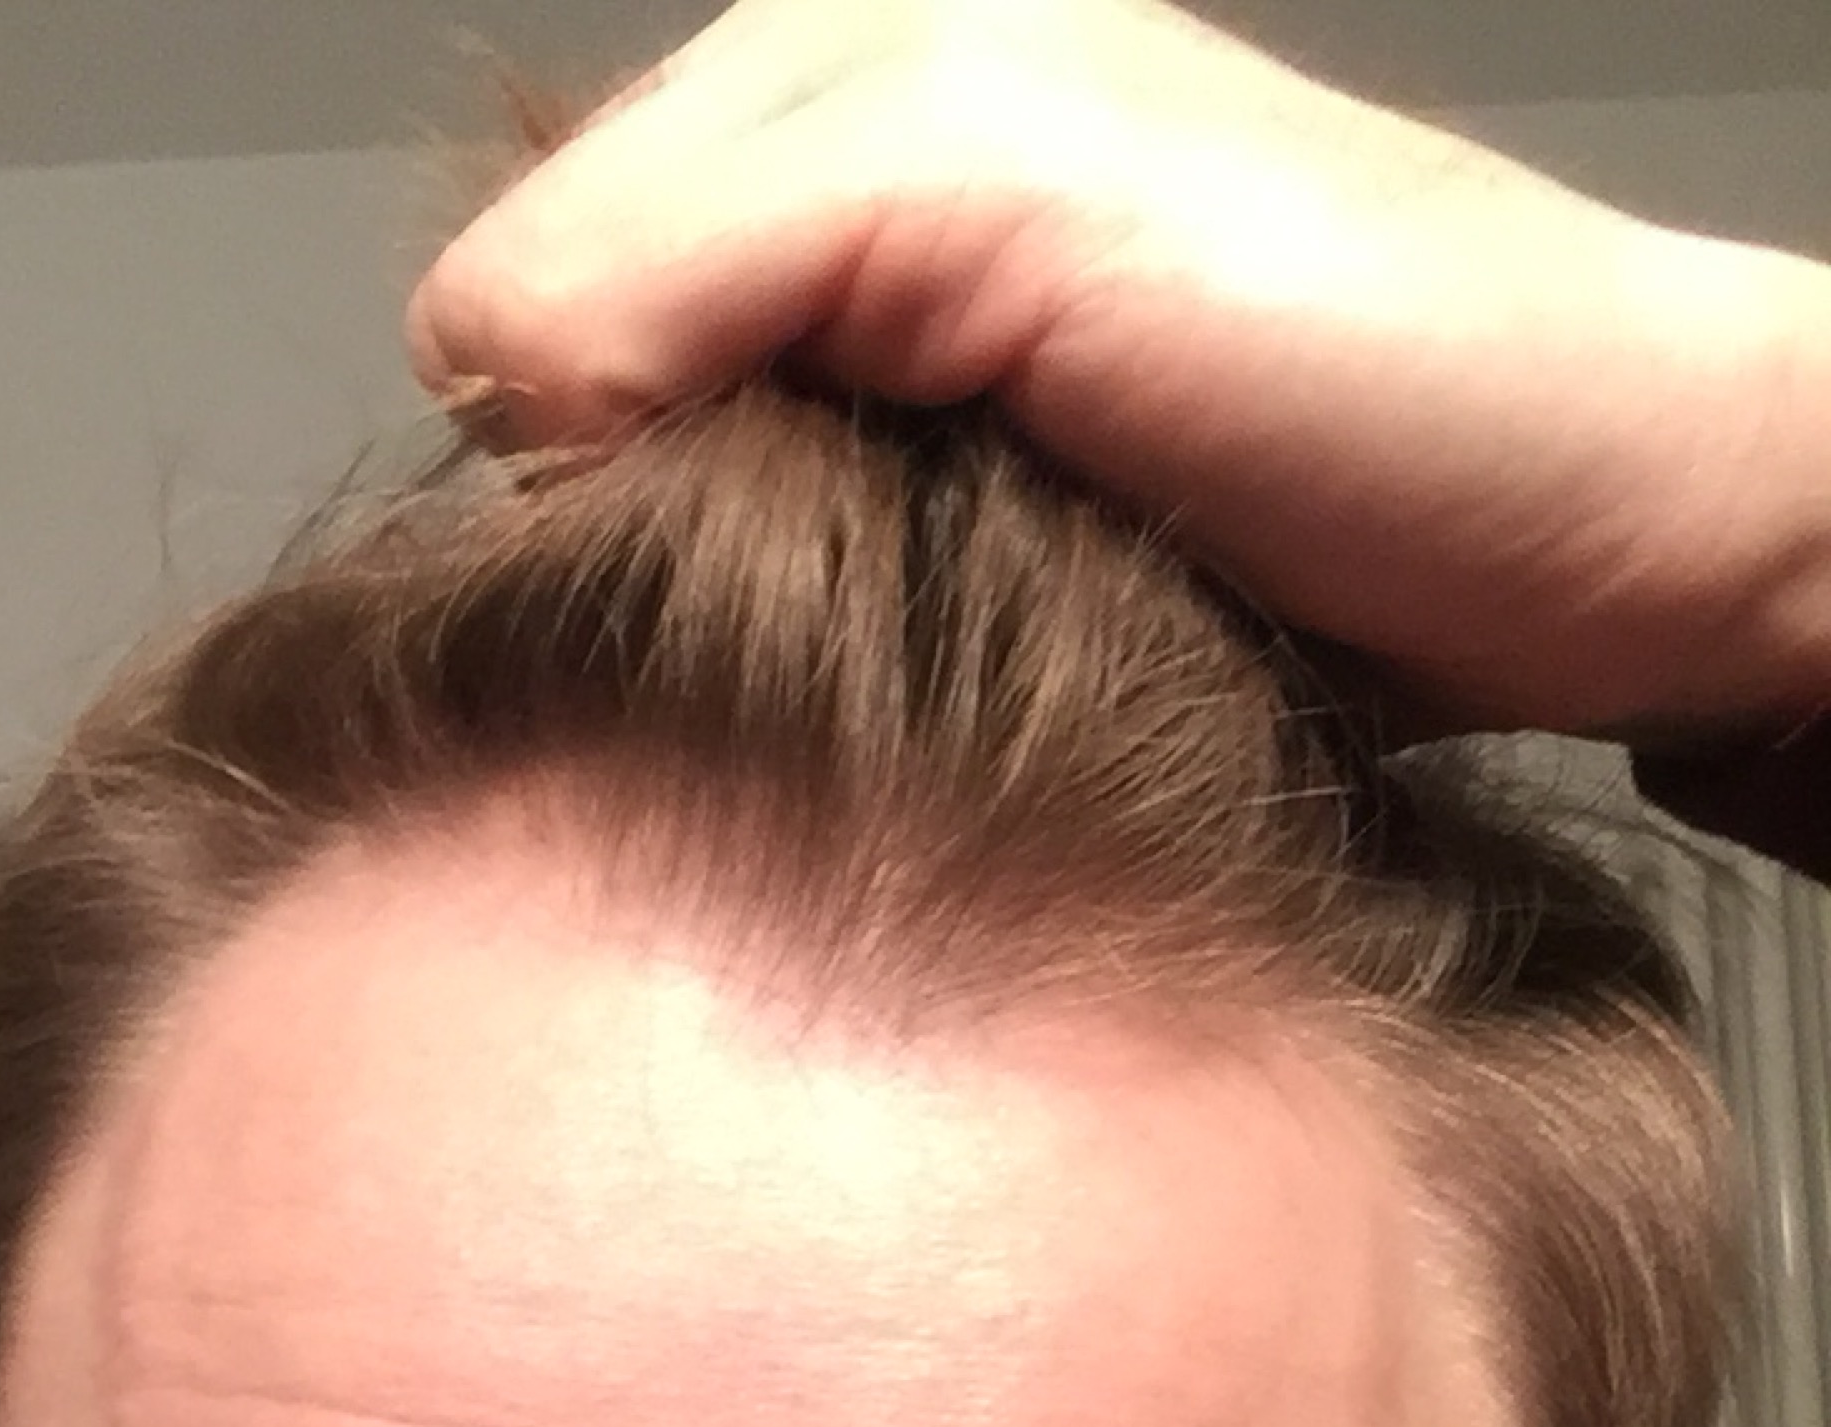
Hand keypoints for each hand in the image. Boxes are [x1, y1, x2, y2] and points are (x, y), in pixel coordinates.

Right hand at [408, 0, 1830, 736]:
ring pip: (659, 533)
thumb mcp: (998, 193)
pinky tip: (954, 632)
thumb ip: (686, 247)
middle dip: (684, 520)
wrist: (1620, 532)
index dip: (603, 439)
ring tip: (946, 594)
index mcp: (832, 67)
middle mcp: (837, 187)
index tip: (789, 518)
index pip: (515, 293)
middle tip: (890, 559)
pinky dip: (827, 652)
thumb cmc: (1397, 366)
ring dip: (760, 602)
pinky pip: (776, 604)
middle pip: (574, 416)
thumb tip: (512, 412)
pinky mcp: (952, 489)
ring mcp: (896, 349)